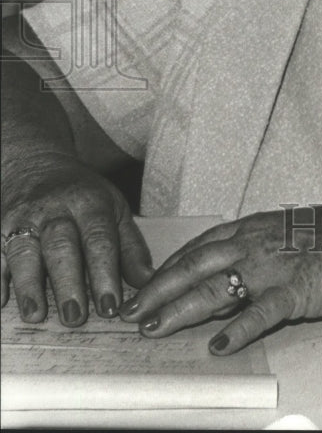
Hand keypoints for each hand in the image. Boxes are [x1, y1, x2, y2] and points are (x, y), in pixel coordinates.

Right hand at [1, 152, 152, 324]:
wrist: (35, 164)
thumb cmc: (82, 195)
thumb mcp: (114, 209)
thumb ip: (130, 247)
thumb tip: (148, 283)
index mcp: (90, 204)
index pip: (99, 239)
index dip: (104, 274)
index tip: (110, 306)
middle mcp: (55, 209)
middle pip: (61, 246)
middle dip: (68, 283)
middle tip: (75, 317)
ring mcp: (23, 218)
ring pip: (24, 250)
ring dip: (29, 284)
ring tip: (36, 314)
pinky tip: (1, 300)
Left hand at [121, 202, 321, 353]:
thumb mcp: (285, 233)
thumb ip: (254, 249)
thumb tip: (225, 272)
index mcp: (253, 229)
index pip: (198, 247)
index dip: (167, 267)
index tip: (142, 285)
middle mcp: (255, 244)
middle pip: (195, 265)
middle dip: (158, 288)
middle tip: (130, 311)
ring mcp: (274, 267)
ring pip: (216, 287)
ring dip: (180, 308)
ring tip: (154, 327)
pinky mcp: (296, 291)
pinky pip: (261, 312)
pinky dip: (237, 329)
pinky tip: (218, 346)